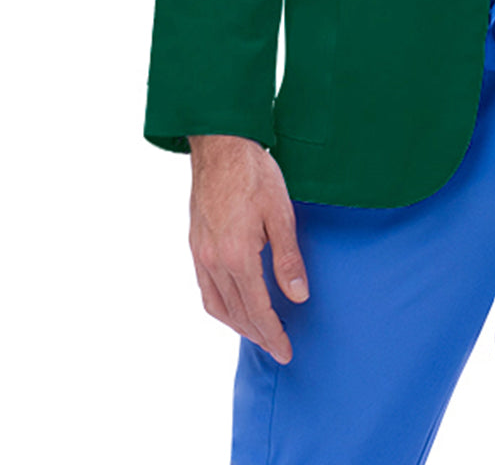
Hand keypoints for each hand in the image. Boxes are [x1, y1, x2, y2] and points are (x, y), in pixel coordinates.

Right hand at [187, 134, 308, 363]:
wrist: (220, 144)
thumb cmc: (254, 173)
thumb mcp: (280, 213)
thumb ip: (288, 258)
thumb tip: (298, 297)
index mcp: (237, 255)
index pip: (257, 310)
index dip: (273, 334)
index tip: (287, 351)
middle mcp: (213, 261)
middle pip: (236, 313)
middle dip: (258, 335)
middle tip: (278, 347)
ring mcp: (200, 254)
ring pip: (217, 305)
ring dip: (238, 325)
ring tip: (260, 333)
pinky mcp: (196, 244)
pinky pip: (205, 289)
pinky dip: (221, 306)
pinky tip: (235, 305)